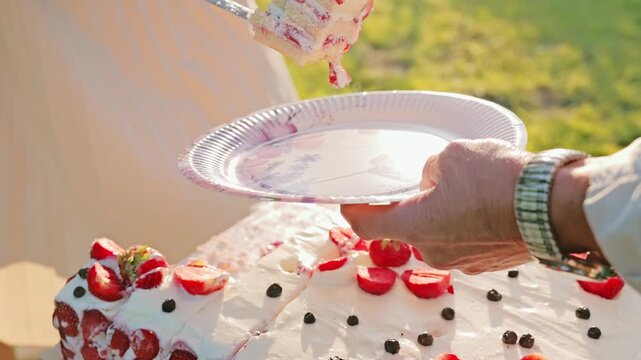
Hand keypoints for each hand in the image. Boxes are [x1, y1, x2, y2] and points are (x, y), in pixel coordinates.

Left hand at [341, 139, 533, 273]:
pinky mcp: (487, 262)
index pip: (366, 224)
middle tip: (425, 180)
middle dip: (411, 203)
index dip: (352, 209)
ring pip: (438, 232)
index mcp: (415, 226)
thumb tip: (433, 182)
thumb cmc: (498, 179)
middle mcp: (433, 251)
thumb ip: (429, 169)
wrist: (554, 207)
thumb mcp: (452, 155)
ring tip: (466, 187)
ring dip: (441, 212)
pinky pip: (464, 239)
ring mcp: (462, 262)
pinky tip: (484, 202)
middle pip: (407, 226)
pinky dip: (465, 222)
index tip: (348, 200)